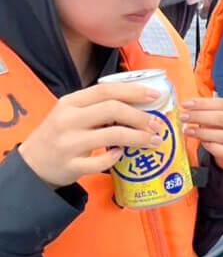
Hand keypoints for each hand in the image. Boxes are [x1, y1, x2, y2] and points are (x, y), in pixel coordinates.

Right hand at [18, 82, 163, 187]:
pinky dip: (116, 157)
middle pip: (113, 109)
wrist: (32, 163)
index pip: (106, 90)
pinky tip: (121, 154)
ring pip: (113, 135)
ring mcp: (68, 143)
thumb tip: (140, 104)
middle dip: (141, 117)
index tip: (155, 95)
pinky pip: (101, 162)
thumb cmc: (60, 134)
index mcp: (70, 102)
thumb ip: (98, 107)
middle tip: (157, 125)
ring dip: (139, 138)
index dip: (134, 91)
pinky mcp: (71, 165)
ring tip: (153, 141)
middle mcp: (68, 119)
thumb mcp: (72, 113)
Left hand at [180, 97, 222, 173]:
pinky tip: (201, 143)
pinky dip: (209, 146)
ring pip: (221, 135)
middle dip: (199, 116)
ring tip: (187, 130)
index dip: (203, 103)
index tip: (185, 105)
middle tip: (183, 117)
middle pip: (222, 118)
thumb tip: (188, 108)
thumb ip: (210, 111)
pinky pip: (221, 150)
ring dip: (201, 132)